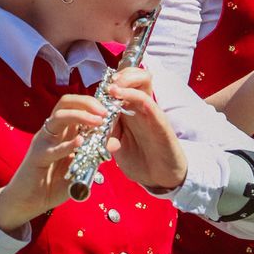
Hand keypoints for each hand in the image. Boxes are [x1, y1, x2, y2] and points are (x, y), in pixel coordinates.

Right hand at [0, 94, 107, 233]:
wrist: (27, 201)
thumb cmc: (53, 183)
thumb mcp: (79, 167)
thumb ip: (94, 154)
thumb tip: (114, 142)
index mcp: (62, 130)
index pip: (75, 104)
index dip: (92, 102)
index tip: (110, 109)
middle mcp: (52, 131)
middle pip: (66, 103)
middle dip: (87, 102)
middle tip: (104, 112)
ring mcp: (43, 141)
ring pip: (59, 117)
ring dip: (80, 115)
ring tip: (97, 122)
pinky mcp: (37, 156)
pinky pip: (53, 148)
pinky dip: (68, 144)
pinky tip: (81, 142)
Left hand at [106, 67, 186, 190]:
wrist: (161, 179)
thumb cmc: (140, 160)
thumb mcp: (117, 146)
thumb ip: (106, 134)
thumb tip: (91, 126)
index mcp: (131, 110)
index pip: (126, 83)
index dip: (112, 80)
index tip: (100, 86)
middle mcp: (141, 106)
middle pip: (136, 75)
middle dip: (121, 73)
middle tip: (109, 82)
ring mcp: (151, 111)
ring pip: (144, 80)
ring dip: (127, 78)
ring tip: (113, 86)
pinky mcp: (159, 121)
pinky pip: (146, 100)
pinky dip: (132, 94)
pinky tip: (118, 95)